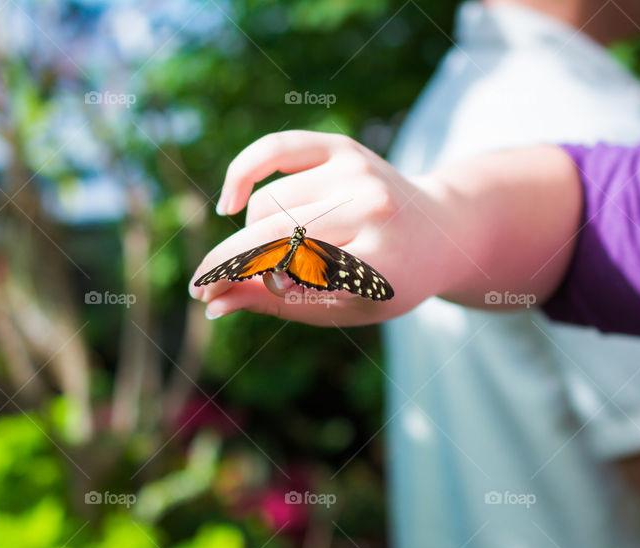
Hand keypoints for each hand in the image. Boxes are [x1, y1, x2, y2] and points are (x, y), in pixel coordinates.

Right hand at [188, 130, 477, 325]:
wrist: (438, 232)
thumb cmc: (387, 283)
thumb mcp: (343, 309)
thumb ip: (279, 303)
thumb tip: (215, 304)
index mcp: (381, 265)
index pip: (289, 272)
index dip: (240, 282)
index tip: (205, 295)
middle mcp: (370, 210)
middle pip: (271, 233)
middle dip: (227, 260)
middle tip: (201, 284)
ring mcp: (358, 172)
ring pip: (266, 203)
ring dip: (254, 232)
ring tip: (274, 253)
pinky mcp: (344, 147)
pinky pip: (273, 150)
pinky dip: (243, 173)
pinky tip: (230, 203)